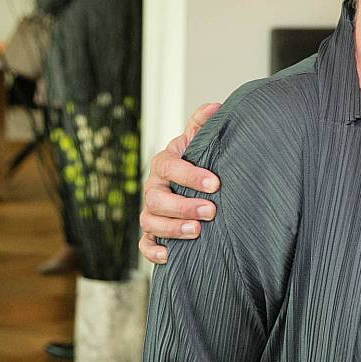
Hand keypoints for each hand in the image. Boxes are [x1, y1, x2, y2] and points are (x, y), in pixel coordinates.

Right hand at [138, 102, 221, 264]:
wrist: (190, 184)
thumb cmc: (196, 161)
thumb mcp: (199, 141)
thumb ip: (203, 124)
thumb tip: (216, 106)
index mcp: (164, 163)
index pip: (171, 167)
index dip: (191, 176)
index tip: (215, 184)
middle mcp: (153, 187)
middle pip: (158, 198)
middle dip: (184, 206)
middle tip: (211, 211)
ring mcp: (150, 211)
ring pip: (150, 222)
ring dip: (172, 228)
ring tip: (197, 232)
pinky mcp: (150, 233)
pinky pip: (144, 245)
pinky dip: (154, 251)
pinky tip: (170, 255)